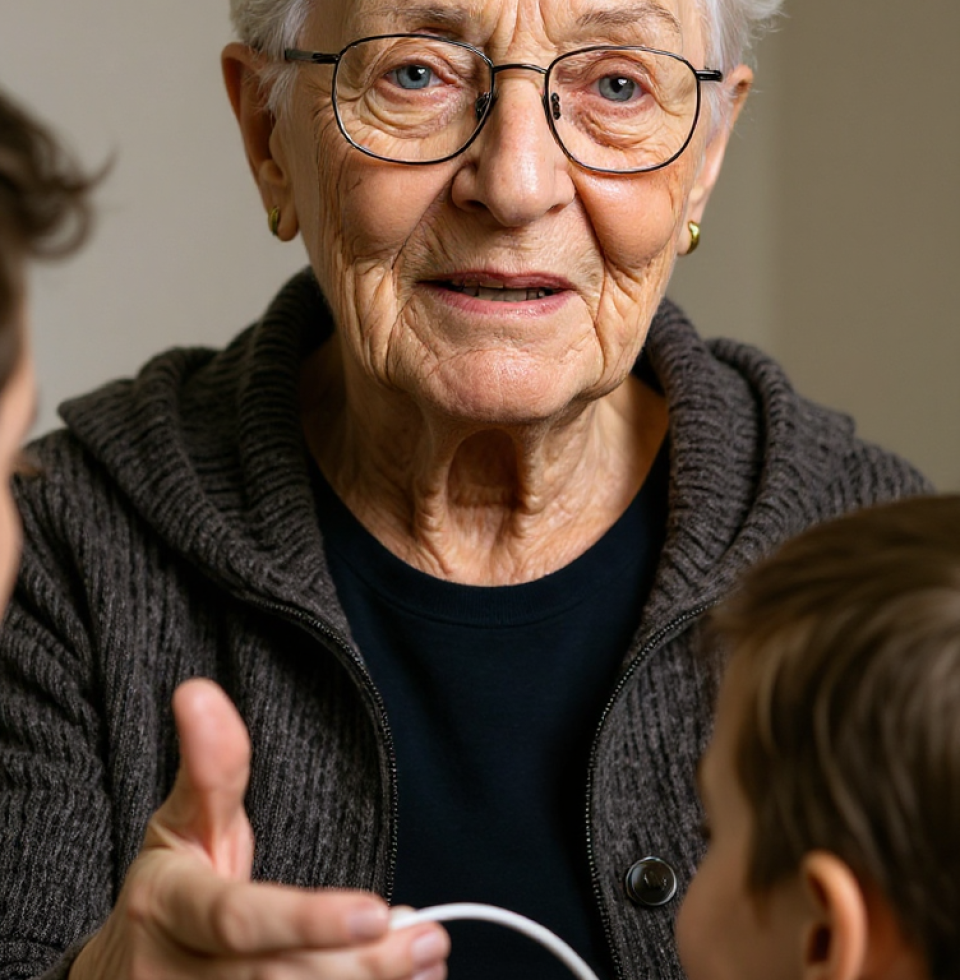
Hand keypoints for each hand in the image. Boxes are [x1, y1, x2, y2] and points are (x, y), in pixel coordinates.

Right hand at [69, 679, 448, 979]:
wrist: (125, 973)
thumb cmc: (174, 888)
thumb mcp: (184, 822)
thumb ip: (211, 768)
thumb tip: (199, 690)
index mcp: (169, 906)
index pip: (241, 918)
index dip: (308, 921)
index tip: (376, 912)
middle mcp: (176, 975)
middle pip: (280, 978)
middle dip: (364, 963)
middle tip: (430, 936)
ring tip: (425, 962)